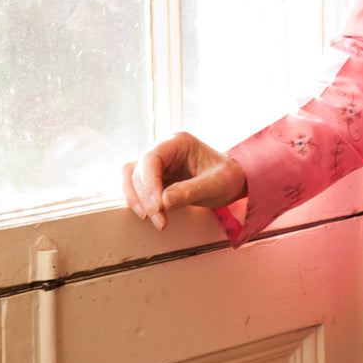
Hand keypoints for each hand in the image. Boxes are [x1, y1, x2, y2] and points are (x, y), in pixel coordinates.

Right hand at [121, 131, 246, 233]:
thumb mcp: (217, 183)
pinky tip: (151, 215)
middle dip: (145, 197)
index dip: (149, 184)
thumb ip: (192, 190)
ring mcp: (157, 164)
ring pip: (130, 178)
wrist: (232, 181)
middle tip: (159, 220)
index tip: (158, 206)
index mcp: (178, 142)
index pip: (151, 158)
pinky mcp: (154, 179)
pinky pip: (136, 188)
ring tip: (153, 219)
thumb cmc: (228, 176)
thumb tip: (165, 201)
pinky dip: (139, 202)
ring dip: (136, 200)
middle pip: (137, 170)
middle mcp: (163, 149)